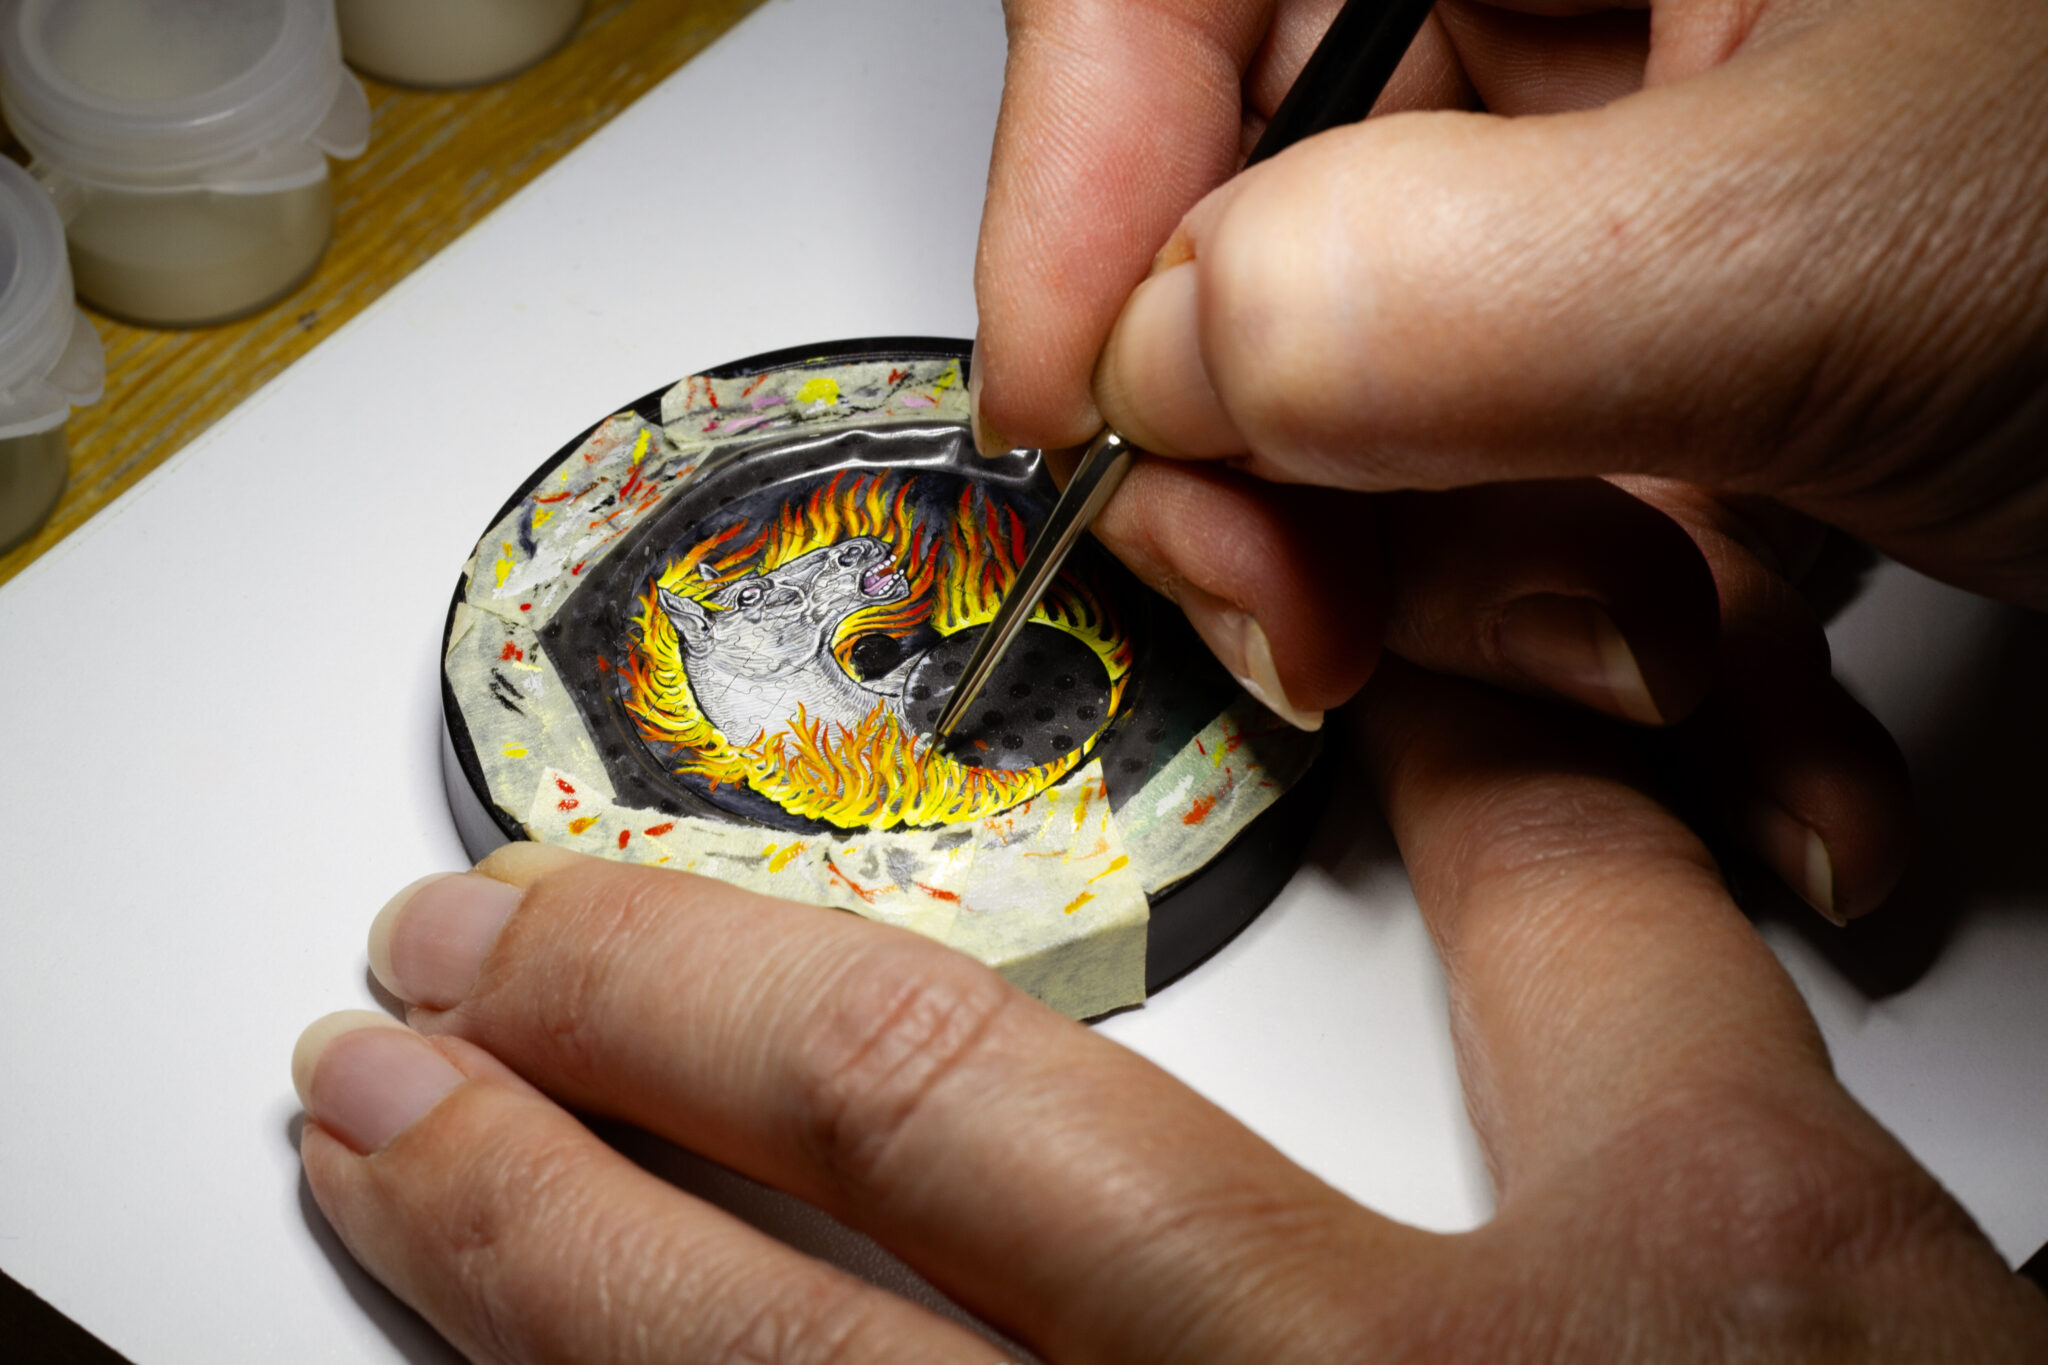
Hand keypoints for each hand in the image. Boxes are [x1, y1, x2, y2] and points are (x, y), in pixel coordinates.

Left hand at [292, 670, 2047, 1361]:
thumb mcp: (1770, 1193)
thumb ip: (1582, 916)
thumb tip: (1454, 689)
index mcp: (1398, 1336)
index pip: (960, 1069)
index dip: (706, 943)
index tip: (557, 866)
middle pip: (807, 1230)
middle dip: (567, 1076)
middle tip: (402, 979)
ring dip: (520, 1277)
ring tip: (376, 1157)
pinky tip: (544, 1363)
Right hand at [979, 0, 2047, 611]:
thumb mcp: (1859, 245)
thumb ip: (1459, 294)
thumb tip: (1168, 363)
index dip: (1080, 180)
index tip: (1070, 412)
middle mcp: (1608, 0)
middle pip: (1272, 225)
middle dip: (1303, 474)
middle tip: (1332, 626)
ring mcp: (1654, 186)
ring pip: (1410, 410)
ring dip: (1502, 608)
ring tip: (1664, 679)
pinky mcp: (1710, 348)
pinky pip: (1562, 492)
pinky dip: (1626, 644)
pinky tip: (1746, 723)